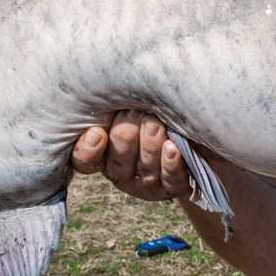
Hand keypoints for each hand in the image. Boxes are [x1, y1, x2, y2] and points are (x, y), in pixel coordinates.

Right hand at [71, 111, 190, 200]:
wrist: (190, 131)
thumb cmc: (151, 108)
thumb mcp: (128, 104)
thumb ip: (113, 103)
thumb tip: (104, 89)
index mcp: (103, 152)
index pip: (85, 160)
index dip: (88, 151)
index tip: (97, 133)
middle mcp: (123, 172)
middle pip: (117, 163)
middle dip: (125, 136)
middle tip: (134, 114)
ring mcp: (149, 183)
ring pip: (145, 169)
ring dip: (150, 146)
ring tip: (155, 125)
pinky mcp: (175, 186)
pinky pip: (171, 179)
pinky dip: (170, 162)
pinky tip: (172, 147)